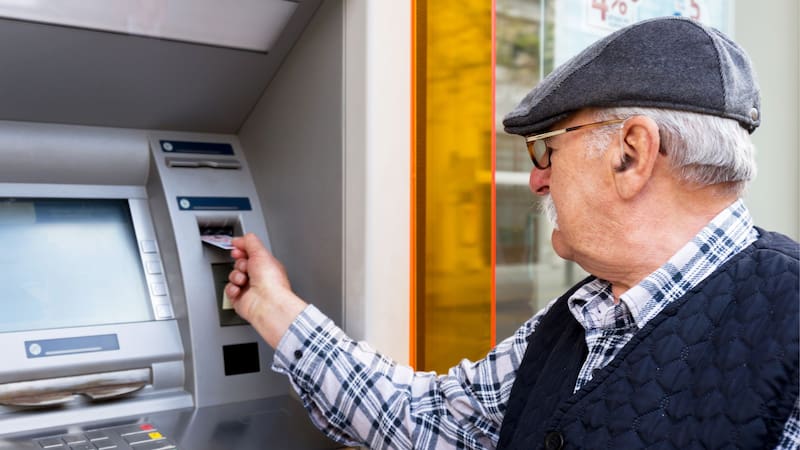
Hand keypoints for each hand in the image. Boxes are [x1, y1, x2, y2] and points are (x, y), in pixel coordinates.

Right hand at [225, 233, 306, 347]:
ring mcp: (249, 288)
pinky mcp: (240, 298)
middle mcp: (258, 276)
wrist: (267, 304)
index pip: (250, 252)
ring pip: (233, 275)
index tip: (237, 248)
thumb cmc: (271, 282)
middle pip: (239, 263)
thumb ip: (250, 242)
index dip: (242, 249)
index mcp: (266, 265)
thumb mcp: (261, 253)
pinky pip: (228, 289)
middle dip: (239, 263)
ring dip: (236, 276)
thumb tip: (239, 239)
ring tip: (244, 281)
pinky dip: (232, 289)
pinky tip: (239, 290)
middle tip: (245, 268)